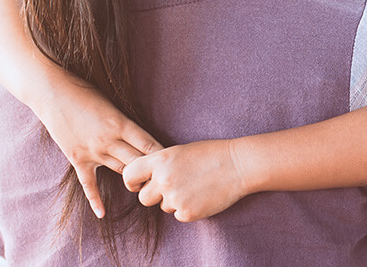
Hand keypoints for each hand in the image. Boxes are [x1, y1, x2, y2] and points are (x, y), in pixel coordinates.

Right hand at [33, 79, 162, 218]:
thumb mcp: (111, 104)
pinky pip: (88, 183)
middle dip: (153, 172)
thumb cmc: (85, 92)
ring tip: (148, 190)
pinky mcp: (77, 158)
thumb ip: (125, 123)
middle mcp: (108, 140)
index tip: (175, 163)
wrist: (51, 92)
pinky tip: (102, 214)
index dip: (163, 156)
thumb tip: (143, 138)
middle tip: (167, 181)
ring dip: (133, 180)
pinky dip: (95, 199)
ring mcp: (92, 151)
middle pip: (138, 162)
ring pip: (120, 171)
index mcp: (120, 123)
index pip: (148, 144)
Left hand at [122, 139, 248, 221]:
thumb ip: (160, 165)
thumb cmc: (211, 154)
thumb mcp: (180, 151)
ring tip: (195, 187)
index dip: (133, 182)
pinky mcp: (187, 213)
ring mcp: (175, 198)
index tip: (142, 183)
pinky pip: (179, 215)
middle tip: (175, 187)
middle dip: (155, 195)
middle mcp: (163, 180)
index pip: (129, 175)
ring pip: (163, 207)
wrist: (238, 165)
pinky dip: (189, 209)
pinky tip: (202, 196)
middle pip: (143, 198)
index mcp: (160, 160)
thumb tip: (147, 180)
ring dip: (174, 201)